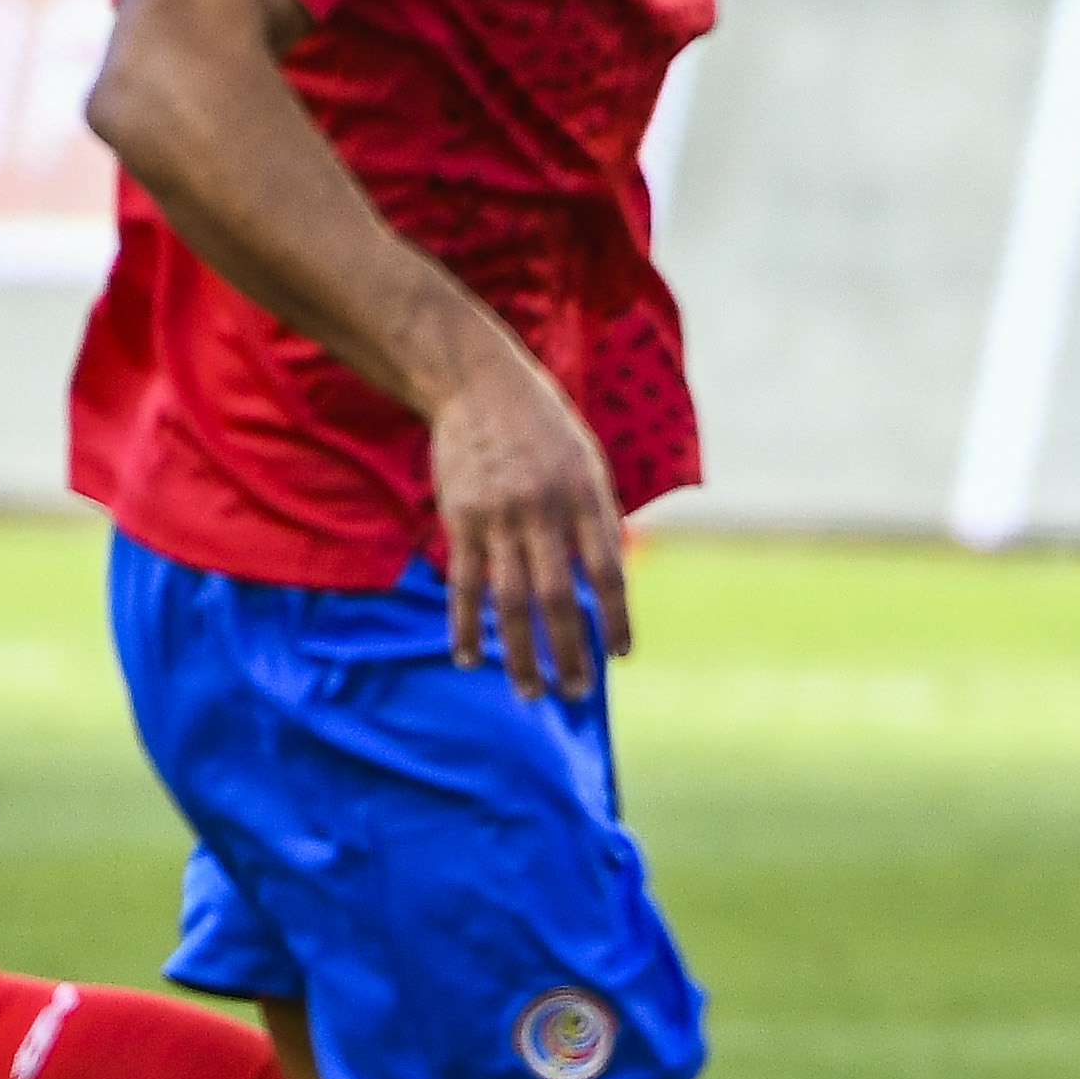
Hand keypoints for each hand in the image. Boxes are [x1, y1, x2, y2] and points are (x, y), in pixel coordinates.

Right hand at [426, 344, 630, 696]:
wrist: (479, 386)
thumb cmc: (544, 431)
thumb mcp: (588, 464)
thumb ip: (597, 521)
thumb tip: (608, 585)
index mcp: (587, 497)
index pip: (608, 572)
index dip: (615, 618)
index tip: (619, 655)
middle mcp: (544, 511)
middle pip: (558, 598)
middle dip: (568, 651)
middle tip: (576, 692)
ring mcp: (499, 517)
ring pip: (509, 601)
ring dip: (520, 653)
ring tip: (529, 693)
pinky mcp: (460, 519)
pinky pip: (464, 584)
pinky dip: (465, 626)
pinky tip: (468, 658)